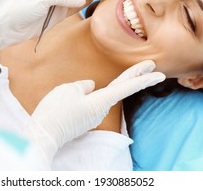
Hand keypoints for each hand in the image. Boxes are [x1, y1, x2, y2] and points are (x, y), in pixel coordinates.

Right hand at [23, 60, 165, 166]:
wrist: (43, 135)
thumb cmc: (55, 111)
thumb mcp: (68, 90)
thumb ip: (83, 86)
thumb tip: (90, 87)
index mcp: (100, 101)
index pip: (126, 86)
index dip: (142, 77)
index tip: (159, 73)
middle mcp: (101, 109)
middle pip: (122, 89)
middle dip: (138, 76)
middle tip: (152, 65)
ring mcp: (93, 116)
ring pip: (102, 95)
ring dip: (107, 85)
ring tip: (83, 87)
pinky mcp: (84, 119)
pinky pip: (91, 101)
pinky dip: (91, 95)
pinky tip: (78, 95)